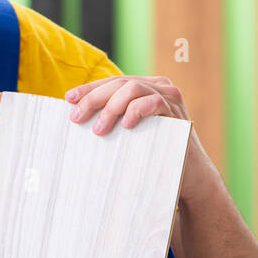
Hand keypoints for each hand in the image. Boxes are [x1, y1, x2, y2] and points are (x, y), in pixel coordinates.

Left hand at [65, 75, 214, 204]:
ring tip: (99, 129)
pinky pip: (154, 102)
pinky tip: (126, 125)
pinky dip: (136, 110)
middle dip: (94, 99)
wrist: (189, 175)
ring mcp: (169, 98)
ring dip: (111, 107)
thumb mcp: (130, 135)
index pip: (113, 82)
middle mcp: (158, 87)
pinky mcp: (177, 113)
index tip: (68, 99)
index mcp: (145, 88)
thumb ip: (114, 122)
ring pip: (133, 88)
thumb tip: (78, 120)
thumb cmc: (154, 155)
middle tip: (77, 118)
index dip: (90, 89)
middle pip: (119, 83)